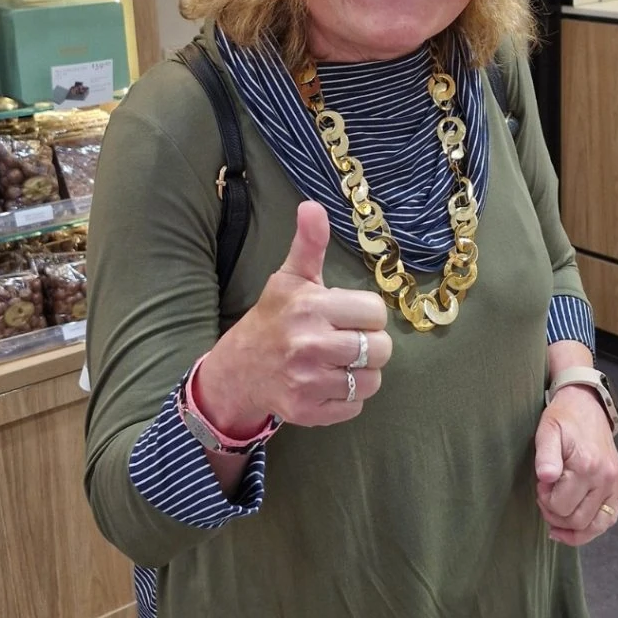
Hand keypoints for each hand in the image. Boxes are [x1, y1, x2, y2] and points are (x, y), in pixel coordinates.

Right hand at [196, 200, 392, 432]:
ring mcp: (308, 382)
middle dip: (369, 344)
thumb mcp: (290, 278)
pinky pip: (355, 407)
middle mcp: (309, 345)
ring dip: (362, 373)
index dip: (366, 313)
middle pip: (380, 348)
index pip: (375, 312)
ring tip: (340, 363)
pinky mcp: (307, 412)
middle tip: (347, 340)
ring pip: (372, 381)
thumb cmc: (273, 318)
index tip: (347, 315)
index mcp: (311, 307)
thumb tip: (312, 206)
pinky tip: (329, 384)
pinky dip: (348, 398)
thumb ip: (309, 243)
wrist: (238, 370)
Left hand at [534, 385, 617, 544]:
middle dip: (555, 513)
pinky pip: (608, 520)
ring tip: (556, 514)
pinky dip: (590, 530)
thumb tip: (546, 478)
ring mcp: (616, 484)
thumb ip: (545, 455)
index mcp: (586, 465)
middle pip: (577, 519)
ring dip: (572, 528)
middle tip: (546, 494)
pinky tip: (572, 528)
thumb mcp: (547, 430)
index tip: (540, 484)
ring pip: (595, 527)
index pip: (561, 505)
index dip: (545, 500)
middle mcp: (606, 478)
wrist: (586, 405)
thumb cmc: (563, 418)